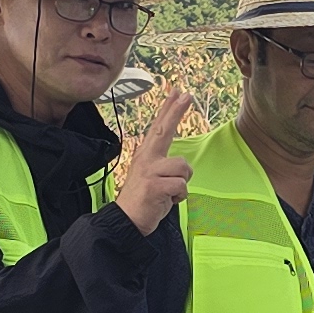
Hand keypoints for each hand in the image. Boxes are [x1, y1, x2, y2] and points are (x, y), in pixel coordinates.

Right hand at [112, 81, 194, 232]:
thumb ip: (163, 165)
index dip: (169, 109)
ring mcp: (150, 170)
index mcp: (146, 154)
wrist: (126, 220)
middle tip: (187, 95)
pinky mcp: (155, 185)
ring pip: (184, 168)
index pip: (160, 127)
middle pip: (164, 130)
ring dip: (182, 184)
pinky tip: (166, 201)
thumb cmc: (143, 199)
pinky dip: (179, 197)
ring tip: (168, 192)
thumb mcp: (152, 176)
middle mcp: (146, 158)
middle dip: (176, 111)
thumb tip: (180, 163)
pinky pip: (182, 186)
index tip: (177, 92)